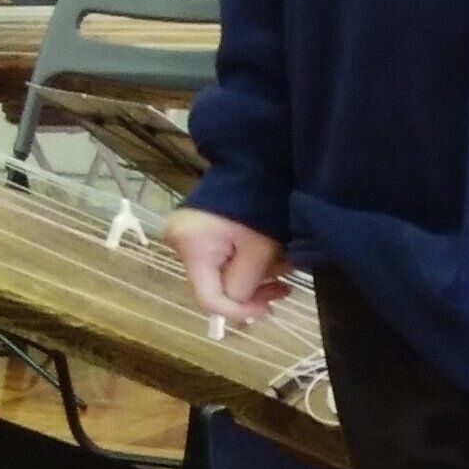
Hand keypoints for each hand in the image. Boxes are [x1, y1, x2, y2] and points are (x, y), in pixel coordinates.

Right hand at [164, 208, 290, 326]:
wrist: (255, 158)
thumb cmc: (258, 201)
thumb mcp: (259, 246)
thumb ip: (246, 282)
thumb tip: (240, 302)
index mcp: (192, 249)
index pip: (209, 299)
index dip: (239, 311)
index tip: (267, 310)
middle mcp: (183, 244)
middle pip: (217, 284)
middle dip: (253, 289)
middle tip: (284, 289)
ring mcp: (193, 235)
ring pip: (224, 271)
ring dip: (256, 275)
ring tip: (286, 270)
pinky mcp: (205, 228)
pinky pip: (226, 256)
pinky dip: (249, 261)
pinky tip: (274, 260)